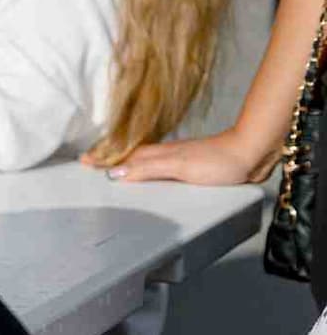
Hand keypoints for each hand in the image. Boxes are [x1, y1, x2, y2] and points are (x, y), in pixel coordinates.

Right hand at [104, 130, 270, 185]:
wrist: (252, 155)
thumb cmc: (219, 160)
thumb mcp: (179, 166)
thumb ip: (148, 169)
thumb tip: (115, 175)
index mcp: (158, 153)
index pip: (123, 156)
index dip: (103, 159)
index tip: (83, 161)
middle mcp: (165, 156)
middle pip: (130, 158)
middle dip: (110, 161)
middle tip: (91, 167)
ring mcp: (177, 162)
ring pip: (145, 164)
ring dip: (127, 167)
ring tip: (112, 174)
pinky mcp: (191, 171)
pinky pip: (160, 172)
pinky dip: (147, 174)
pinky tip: (149, 181)